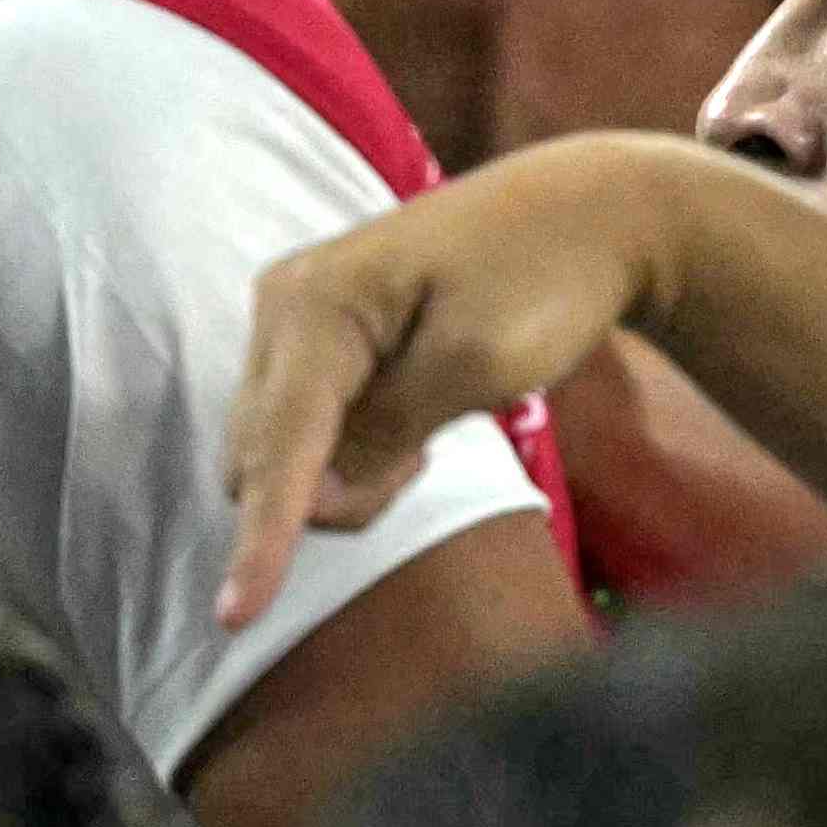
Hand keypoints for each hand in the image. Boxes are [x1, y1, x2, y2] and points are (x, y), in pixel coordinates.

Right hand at [218, 134, 701, 626]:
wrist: (590, 210)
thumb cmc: (544, 279)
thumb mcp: (476, 366)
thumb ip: (386, 435)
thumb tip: (320, 498)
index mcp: (314, 305)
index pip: (279, 442)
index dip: (262, 534)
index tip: (236, 616)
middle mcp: (283, 304)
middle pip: (262, 451)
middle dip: (327, 492)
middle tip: (427, 458)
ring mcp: (296, 312)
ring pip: (280, 442)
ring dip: (341, 471)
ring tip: (428, 433)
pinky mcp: (319, 327)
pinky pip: (305, 419)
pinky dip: (349, 445)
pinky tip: (409, 418)